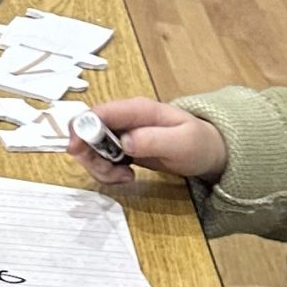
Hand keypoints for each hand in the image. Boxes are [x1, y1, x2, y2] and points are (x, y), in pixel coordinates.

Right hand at [66, 95, 228, 184]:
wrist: (208, 151)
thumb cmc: (198, 143)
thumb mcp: (181, 143)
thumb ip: (153, 141)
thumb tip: (124, 142)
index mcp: (137, 110)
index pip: (98, 112)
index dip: (81, 129)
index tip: (78, 151)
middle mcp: (125, 118)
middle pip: (88, 132)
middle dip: (91, 156)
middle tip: (112, 175)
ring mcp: (122, 132)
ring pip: (92, 148)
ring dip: (100, 167)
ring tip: (126, 177)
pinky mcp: (122, 147)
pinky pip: (102, 158)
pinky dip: (107, 171)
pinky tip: (127, 176)